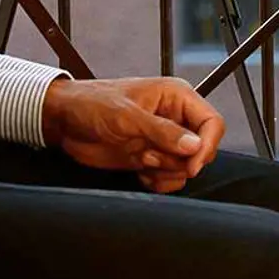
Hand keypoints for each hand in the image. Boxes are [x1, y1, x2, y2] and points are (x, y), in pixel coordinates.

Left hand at [40, 76, 224, 193]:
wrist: (65, 121)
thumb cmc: (93, 104)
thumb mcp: (127, 116)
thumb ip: (163, 131)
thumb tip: (194, 145)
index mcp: (177, 97)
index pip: (212, 123)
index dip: (207, 145)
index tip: (191, 164)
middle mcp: (175, 118)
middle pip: (203, 149)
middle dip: (180, 161)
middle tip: (151, 157)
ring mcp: (164, 140)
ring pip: (186, 167)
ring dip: (166, 171)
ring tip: (141, 159)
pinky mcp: (151, 158)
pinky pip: (170, 178)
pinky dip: (157, 181)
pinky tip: (139, 171)